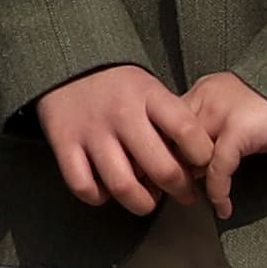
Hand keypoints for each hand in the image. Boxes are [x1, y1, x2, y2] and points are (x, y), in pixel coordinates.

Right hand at [35, 62, 199, 217]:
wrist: (69, 64)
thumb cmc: (119, 85)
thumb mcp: (151, 88)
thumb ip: (170, 120)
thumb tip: (191, 162)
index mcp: (148, 96)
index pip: (187, 132)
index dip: (202, 156)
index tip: (203, 164)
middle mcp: (121, 115)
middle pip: (161, 169)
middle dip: (180, 190)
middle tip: (184, 193)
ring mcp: (91, 132)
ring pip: (123, 186)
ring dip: (143, 203)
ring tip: (149, 201)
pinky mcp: (64, 144)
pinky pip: (84, 186)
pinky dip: (99, 197)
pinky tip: (107, 190)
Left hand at [165, 72, 266, 213]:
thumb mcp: (236, 107)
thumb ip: (211, 126)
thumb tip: (192, 163)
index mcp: (200, 91)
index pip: (161, 122)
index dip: (155, 149)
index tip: (150, 172)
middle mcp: (204, 99)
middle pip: (167, 138)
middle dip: (163, 167)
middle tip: (163, 192)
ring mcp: (220, 114)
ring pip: (188, 155)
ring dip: (187, 181)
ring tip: (188, 200)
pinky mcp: (240, 130)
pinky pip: (219, 169)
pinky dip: (218, 192)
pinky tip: (222, 208)